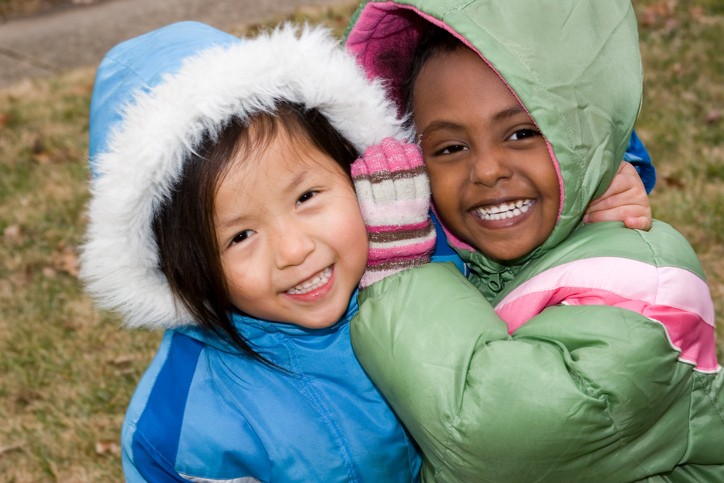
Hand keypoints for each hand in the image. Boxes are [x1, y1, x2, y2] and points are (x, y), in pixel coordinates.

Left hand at [352, 138, 435, 287]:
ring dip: (377, 159)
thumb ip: (418, 201)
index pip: (416, 175)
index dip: (410, 159)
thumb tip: (414, 177)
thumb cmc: (409, 243)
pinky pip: (364, 189)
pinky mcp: (369, 213)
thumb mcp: (422, 222)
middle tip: (388, 143)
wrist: (395, 265)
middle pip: (398, 171)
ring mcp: (385, 207)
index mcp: (418, 205)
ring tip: (375, 150)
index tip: (406, 148)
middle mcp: (402, 204)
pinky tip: (360, 163)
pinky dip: (362, 174)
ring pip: (381, 176)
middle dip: (393, 154)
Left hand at [583, 161, 651, 230]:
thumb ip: (597, 175)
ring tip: (586, 219)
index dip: (593, 194)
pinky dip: (636, 223)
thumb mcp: (605, 174)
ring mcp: (643, 202)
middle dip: (593, 208)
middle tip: (580, 211)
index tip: (581, 199)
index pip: (608, 186)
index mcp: (628, 173)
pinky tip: (628, 222)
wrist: (626, 193)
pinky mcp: (646, 217)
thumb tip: (579, 183)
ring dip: (601, 218)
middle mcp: (638, 188)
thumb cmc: (608, 183)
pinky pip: (643, 222)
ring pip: (620, 212)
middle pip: (611, 201)